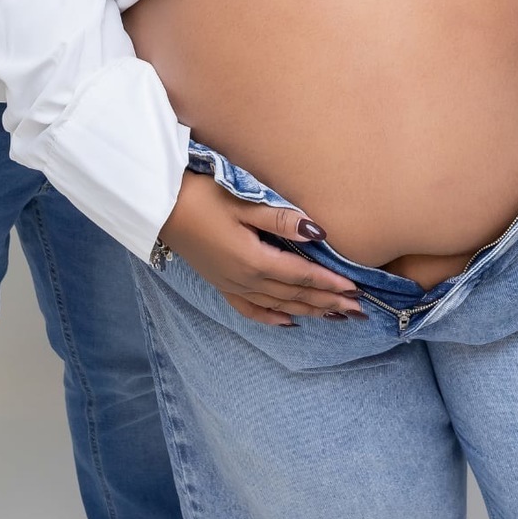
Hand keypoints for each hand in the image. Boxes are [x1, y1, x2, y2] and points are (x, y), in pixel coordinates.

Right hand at [159, 169, 366, 327]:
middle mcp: (245, 280)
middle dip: (327, 303)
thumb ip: (281, 219)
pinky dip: (273, 317)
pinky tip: (288, 321)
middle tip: (357, 310)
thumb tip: (318, 232)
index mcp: (254, 260)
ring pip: (279, 304)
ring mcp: (232, 285)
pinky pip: (252, 309)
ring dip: (309, 311)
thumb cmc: (202, 197)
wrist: (160, 207)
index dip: (329, 283)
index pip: (301, 276)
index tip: (355, 289)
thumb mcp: (244, 202)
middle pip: (295, 295)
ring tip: (335, 317)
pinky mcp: (221, 283)